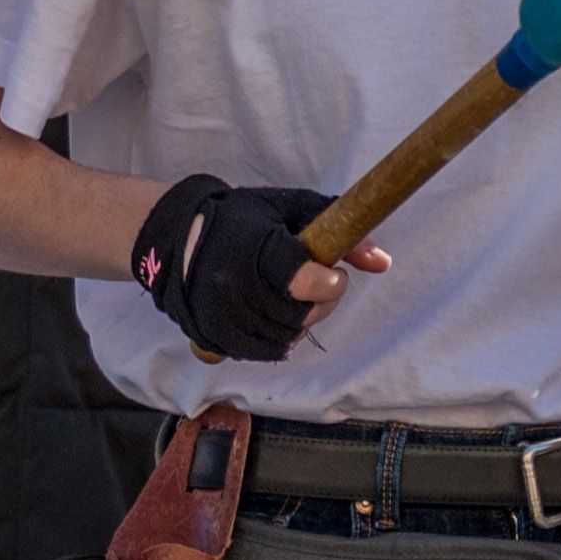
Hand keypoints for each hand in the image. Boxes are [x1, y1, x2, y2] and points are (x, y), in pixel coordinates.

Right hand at [131, 175, 375, 363]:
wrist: (176, 237)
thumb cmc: (242, 219)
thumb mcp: (290, 208)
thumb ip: (339, 232)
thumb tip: (383, 263)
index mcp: (254, 247)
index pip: (306, 281)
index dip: (330, 282)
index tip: (332, 273)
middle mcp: (233, 285)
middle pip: (302, 313)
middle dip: (321, 301)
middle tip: (315, 283)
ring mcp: (221, 314)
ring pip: (287, 334)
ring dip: (299, 318)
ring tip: (287, 294)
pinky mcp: (214, 335)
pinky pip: (265, 351)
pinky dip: (278, 336)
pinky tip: (273, 314)